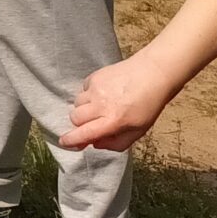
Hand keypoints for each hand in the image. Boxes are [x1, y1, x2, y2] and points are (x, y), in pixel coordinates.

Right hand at [61, 50, 178, 152]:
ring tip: (100, 107)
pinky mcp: (94, 76)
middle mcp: (101, 104)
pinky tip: (104, 94)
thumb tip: (94, 143)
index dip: (72, 140)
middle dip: (79, 124)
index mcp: (114, 120)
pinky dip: (89, 96)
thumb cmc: (148, 106)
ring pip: (76, 104)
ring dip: (84, 109)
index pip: (85, 133)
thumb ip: (116, 143)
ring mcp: (96, 88)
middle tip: (91, 124)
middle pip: (75, 118)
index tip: (64, 142)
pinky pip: (83, 90)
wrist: (152, 74)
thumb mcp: (138, 131)